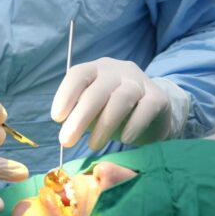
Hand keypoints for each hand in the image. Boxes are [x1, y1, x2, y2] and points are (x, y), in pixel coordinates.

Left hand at [51, 58, 172, 149]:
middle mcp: (117, 71)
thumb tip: (65, 131)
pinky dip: (134, 124)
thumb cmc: (112, 111)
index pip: (78, 75)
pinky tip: (125, 139)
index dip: (65, 95)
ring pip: (121, 99)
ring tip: (93, 145)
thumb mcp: (93, 111)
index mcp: (96, 69)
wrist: (152, 113)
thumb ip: (79, 115)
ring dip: (105, 124)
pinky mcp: (158, 97)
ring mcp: (139, 82)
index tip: (56, 118)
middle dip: (80, 117)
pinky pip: (146, 108)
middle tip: (67, 140)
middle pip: (97, 91)